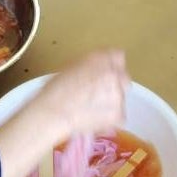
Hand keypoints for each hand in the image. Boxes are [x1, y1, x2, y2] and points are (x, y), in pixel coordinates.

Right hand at [0, 50, 128, 176]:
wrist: (53, 112)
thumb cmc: (54, 89)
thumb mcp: (71, 67)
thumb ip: (90, 64)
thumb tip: (96, 69)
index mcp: (102, 58)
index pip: (118, 56)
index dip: (110, 65)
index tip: (103, 73)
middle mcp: (114, 73)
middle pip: (123, 77)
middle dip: (114, 84)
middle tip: (98, 93)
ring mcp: (118, 94)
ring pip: (121, 97)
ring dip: (111, 102)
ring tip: (92, 109)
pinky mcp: (118, 114)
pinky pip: (119, 116)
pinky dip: (110, 119)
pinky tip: (94, 120)